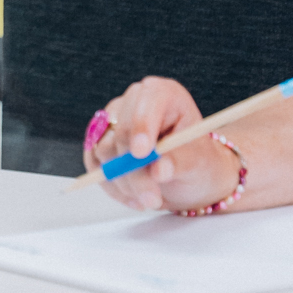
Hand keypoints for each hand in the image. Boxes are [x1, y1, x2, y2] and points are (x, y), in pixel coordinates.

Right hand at [86, 75, 232, 212]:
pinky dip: (112, 186)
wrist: (186, 176)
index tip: (141, 153)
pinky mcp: (98, 141)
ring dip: (126, 182)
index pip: (148, 99)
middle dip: (134, 169)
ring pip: (105, 151)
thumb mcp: (198, 162)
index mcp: (164, 94)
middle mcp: (134, 102)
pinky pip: (94, 164)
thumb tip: (159, 170)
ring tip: (151, 198)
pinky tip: (134, 197)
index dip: (142, 124)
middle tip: (152, 198)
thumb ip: (179, 163)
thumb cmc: (196, 162)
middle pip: (122, 130)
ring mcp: (113, 120)